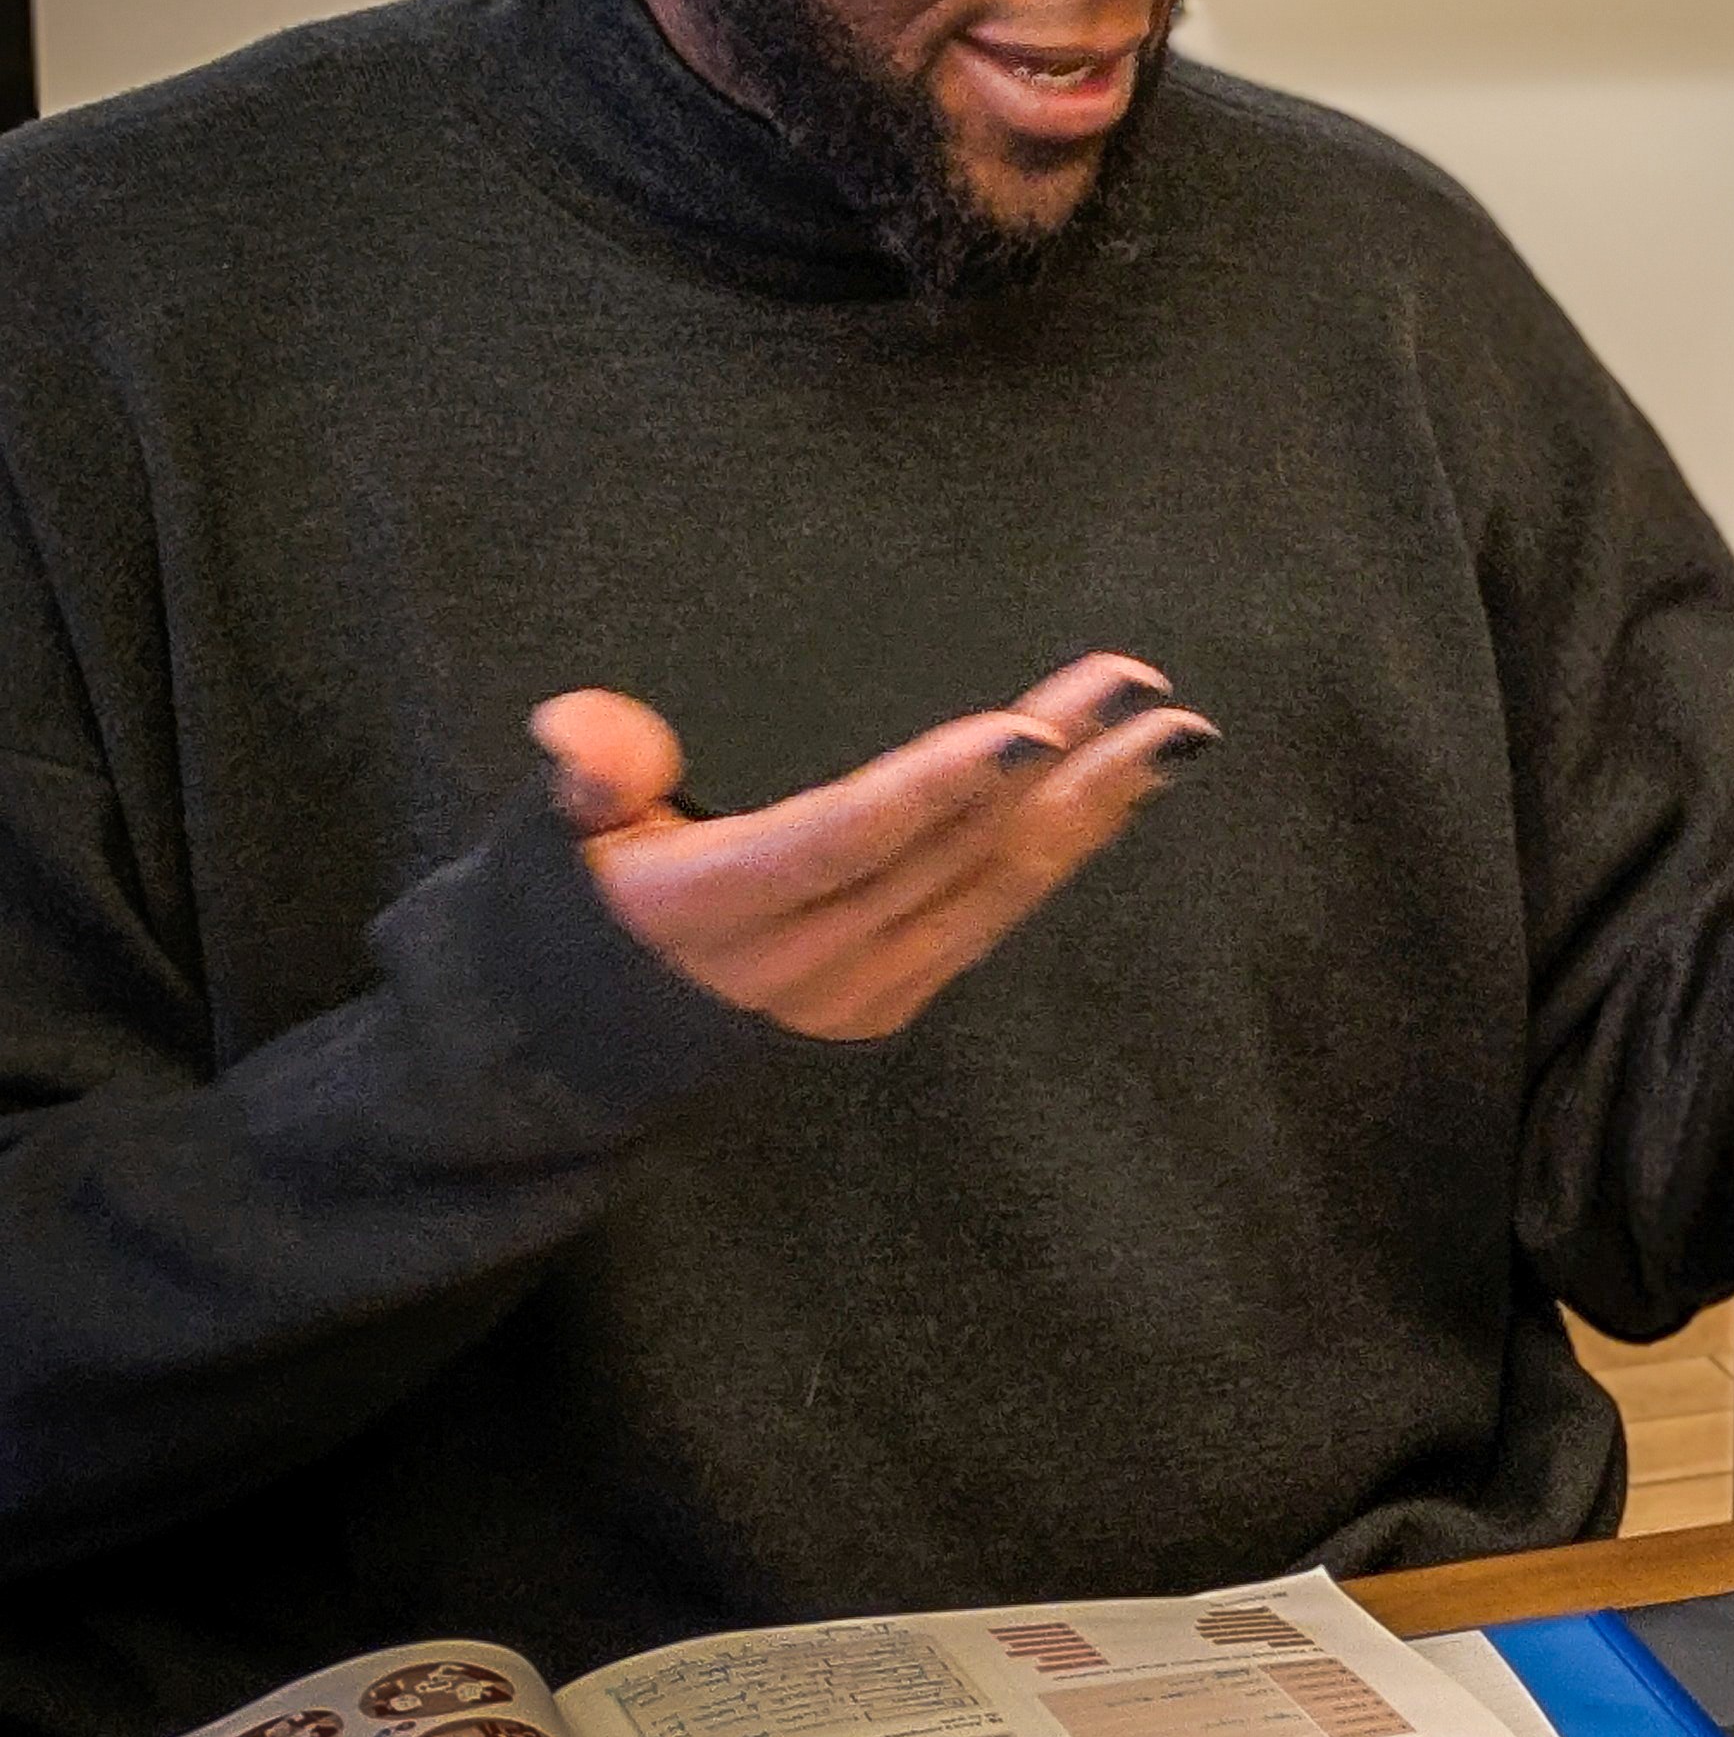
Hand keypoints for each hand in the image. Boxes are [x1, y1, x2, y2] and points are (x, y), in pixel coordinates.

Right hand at [530, 652, 1215, 1041]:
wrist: (586, 1040)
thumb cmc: (586, 897)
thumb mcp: (562, 836)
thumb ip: (592, 778)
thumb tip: (581, 731)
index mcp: (714, 908)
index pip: (845, 839)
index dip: (938, 786)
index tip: (1033, 731)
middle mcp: (799, 963)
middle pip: (946, 853)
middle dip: (1056, 771)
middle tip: (1144, 696)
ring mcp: (858, 991)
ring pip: (990, 890)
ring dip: (1089, 810)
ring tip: (1168, 738)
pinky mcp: (894, 999)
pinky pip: (992, 918)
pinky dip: (1059, 853)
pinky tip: (1118, 797)